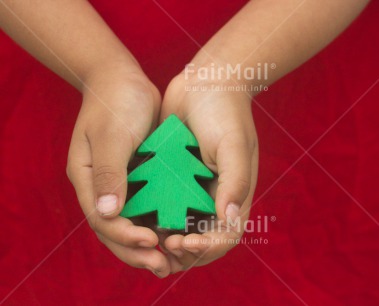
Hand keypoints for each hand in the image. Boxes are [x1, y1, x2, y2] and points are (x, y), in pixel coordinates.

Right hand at [66, 66, 170, 276]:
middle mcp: (102, 187)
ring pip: (132, 222)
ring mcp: (119, 183)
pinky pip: (146, 206)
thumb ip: (109, 172)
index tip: (151, 241)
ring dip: (149, 243)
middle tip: (163, 266)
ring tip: (172, 259)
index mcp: (88, 180)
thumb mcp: (111, 135)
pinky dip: (158, 221)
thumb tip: (110, 213)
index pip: (102, 220)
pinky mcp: (137, 176)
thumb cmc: (114, 102)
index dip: (125, 236)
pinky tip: (178, 232)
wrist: (121, 78)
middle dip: (137, 251)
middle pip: (115, 230)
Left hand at [159, 73, 258, 272]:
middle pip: (199, 240)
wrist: (206, 81)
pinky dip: (150, 216)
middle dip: (181, 251)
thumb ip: (235, 181)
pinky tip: (134, 216)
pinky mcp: (172, 176)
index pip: (224, 237)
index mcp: (233, 195)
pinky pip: (161, 204)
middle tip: (160, 246)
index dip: (205, 248)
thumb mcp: (234, 145)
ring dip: (163, 240)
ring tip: (144, 239)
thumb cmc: (226, 112)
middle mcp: (213, 197)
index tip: (182, 241)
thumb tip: (228, 218)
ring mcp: (191, 188)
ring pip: (178, 227)